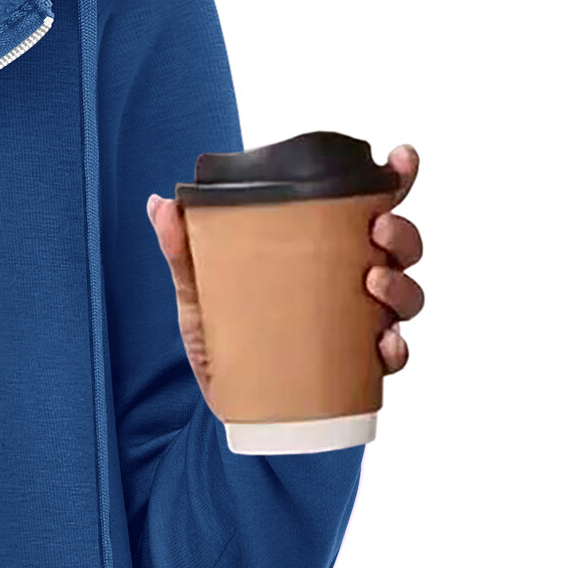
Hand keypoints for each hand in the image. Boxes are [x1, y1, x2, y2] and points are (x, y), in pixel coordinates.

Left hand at [144, 143, 424, 398]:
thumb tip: (159, 203)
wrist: (219, 408)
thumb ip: (184, 250)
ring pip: (407, 297)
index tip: (400, 159)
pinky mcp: (356, 370)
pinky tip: (385, 344)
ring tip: (373, 281)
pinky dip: (396, 350)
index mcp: (325, 251)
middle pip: (401, 247)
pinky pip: (392, 357)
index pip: (372, 205)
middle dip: (400, 232)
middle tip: (377, 229)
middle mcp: (352, 283)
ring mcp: (360, 326)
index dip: (397, 178)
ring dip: (401, 285)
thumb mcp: (199, 292)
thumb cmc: (220, 341)